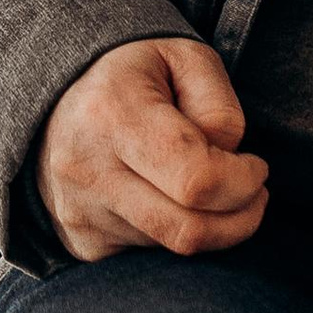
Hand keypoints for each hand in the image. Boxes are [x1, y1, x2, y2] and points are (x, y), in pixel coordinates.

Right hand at [35, 36, 268, 261]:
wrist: (57, 92)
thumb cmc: (135, 71)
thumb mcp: (186, 57)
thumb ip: (219, 106)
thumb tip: (228, 162)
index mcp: (112, 113)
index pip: (197, 179)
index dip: (243, 182)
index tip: (256, 166)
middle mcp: (86, 169)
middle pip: (188, 230)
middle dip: (240, 219)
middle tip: (252, 192)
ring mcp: (78, 212)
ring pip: (171, 246)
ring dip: (207, 224)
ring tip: (205, 184)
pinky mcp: (80, 241)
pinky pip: (147, 256)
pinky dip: (172, 233)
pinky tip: (168, 198)